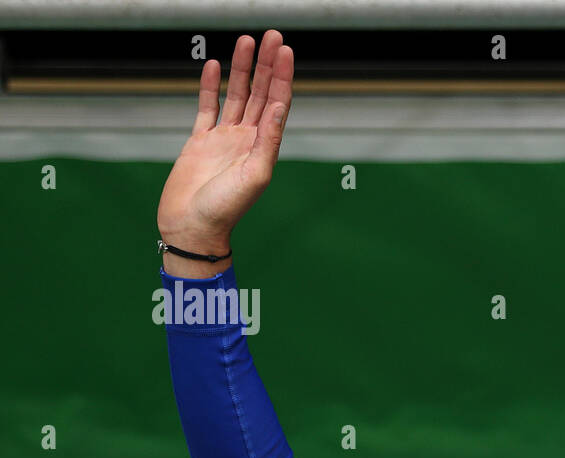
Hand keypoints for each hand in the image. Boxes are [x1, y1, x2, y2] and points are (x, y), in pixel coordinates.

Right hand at [157, 30, 293, 267]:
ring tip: (247, 40)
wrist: (192, 227)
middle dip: (267, 64)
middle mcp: (247, 139)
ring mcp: (224, 139)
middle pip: (260, 93)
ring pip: (236, 95)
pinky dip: (211, 87)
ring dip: (242, 69)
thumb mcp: (254, 175)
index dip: (282, 76)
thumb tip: (277, 106)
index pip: (277, 103)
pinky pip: (207, 108)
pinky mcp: (200, 141)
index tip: (285, 49)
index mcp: (264, 147)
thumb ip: (268, 141)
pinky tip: (214, 65)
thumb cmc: (225, 209)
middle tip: (273, 35)